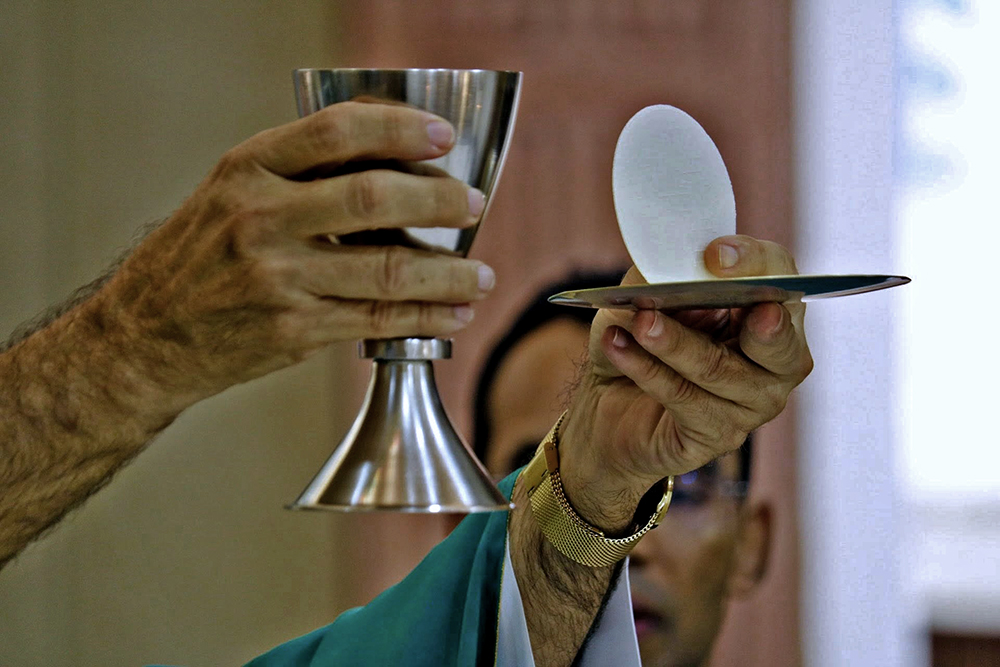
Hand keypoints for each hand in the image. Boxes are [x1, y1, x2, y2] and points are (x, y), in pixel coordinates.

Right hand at [83, 101, 491, 412]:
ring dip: (448, 273)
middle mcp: (261, 218)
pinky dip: (425, 318)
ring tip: (480, 274)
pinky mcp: (292, 331)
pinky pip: (376, 321)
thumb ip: (297, 174)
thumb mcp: (230, 193)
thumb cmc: (196, 257)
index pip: (337, 133)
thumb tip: (391, 159)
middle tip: (473, 204)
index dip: (400, 130)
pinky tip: (453, 313)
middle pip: (373, 199)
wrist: (145, 336)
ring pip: (386, 270)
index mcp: (247, 170)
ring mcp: (277, 278)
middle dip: (438, 200)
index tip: (442, 137)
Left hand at [558, 235, 812, 531]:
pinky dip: (645, 369)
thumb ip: (660, 276)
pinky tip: (617, 345)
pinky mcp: (718, 435)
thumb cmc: (639, 339)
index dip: (754, 264)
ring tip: (640, 320)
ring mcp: (753, 404)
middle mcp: (776, 361)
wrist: (610, 402)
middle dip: (747, 314)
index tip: (715, 255)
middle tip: (714, 291)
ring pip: (717, 368)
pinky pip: (684, 398)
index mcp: (769, 310)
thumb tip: (665, 267)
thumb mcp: (643, 294)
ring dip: (673, 341)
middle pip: (777, 340)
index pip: (780, 280)